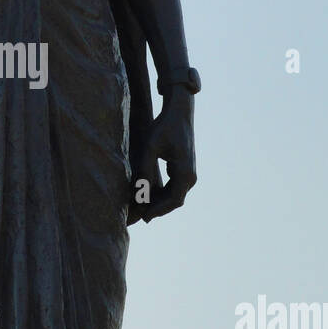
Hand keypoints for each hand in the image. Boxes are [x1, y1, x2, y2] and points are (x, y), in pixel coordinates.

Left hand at [129, 87, 196, 221]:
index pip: (173, 201)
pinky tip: (144, 193)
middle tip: (137, 215)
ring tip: (138, 206)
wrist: (179, 112)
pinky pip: (172, 187)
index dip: (157, 210)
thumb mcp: (150, 147)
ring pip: (173, 196)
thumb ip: (145, 169)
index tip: (143, 216)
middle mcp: (190, 176)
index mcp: (185, 173)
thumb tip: (140, 191)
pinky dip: (159, 193)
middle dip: (156, 208)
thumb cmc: (164, 127)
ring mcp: (188, 173)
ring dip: (157, 201)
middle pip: (174, 201)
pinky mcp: (183, 169)